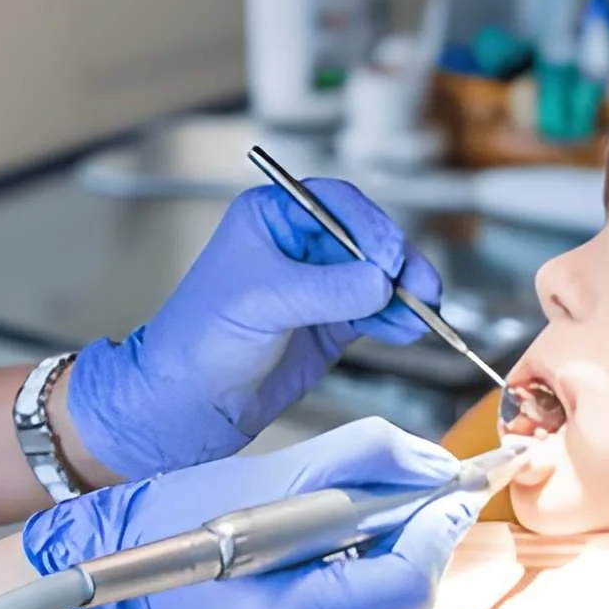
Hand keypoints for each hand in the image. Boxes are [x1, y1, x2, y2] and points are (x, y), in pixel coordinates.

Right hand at [23, 417, 480, 608]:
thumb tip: (434, 463)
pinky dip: (377, 599)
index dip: (440, 532)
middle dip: (425, 547)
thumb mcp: (266, 470)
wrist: (119, 568)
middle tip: (426, 502)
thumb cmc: (178, 520)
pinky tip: (357, 564)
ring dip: (402, 572)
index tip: (457, 490)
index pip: (401, 584)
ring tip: (377, 531)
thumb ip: (360, 457)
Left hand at [67, 179, 443, 479]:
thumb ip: (325, 289)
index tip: (389, 256)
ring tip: (424, 309)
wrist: (185, 404)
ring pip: (376, 276)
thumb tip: (381, 281)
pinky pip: (375, 310)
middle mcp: (297, 245)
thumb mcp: (262, 302)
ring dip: (404, 291)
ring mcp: (317, 285)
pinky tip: (408, 327)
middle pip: (365, 238)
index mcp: (270, 216)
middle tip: (419, 284)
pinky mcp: (330, 322)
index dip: (368, 226)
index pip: (334, 204)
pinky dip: (395, 317)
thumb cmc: (198, 340)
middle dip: (396, 260)